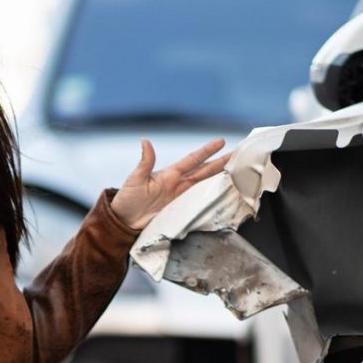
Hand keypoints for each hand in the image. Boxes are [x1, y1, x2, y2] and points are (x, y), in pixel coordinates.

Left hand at [110, 138, 230, 229]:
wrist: (124, 221)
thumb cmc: (127, 199)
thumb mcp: (135, 179)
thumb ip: (144, 162)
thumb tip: (145, 141)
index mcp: (170, 174)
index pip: (192, 160)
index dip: (207, 151)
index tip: (221, 141)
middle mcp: (178, 184)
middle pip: (205, 171)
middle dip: (222, 162)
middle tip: (239, 154)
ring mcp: (181, 196)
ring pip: (205, 184)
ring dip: (220, 177)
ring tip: (236, 170)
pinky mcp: (180, 210)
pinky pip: (200, 201)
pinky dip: (212, 196)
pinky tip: (223, 193)